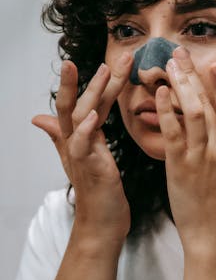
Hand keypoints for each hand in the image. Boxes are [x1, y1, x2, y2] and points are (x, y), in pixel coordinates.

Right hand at [32, 54, 132, 241]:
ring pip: (79, 117)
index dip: (97, 82)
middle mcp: (76, 142)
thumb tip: (39, 118)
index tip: (111, 59)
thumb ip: (63, 136)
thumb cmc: (97, 192)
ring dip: (90, 93)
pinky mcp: (87, 168)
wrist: (102, 224)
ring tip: (101, 71)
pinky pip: (82, 145)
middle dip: (91, 78)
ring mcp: (80, 154)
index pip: (87, 103)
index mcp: (81, 137)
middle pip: (78, 103)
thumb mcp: (83, 158)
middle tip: (109, 55)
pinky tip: (93, 116)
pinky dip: (86, 130)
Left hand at [156, 46, 215, 245]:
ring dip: (179, 87)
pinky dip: (166, 112)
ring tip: (168, 66)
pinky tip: (159, 95)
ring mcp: (200, 157)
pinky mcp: (179, 167)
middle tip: (178, 52)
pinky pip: (172, 134)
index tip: (213, 63)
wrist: (214, 233)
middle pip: (207, 104)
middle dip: (192, 75)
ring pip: (191, 114)